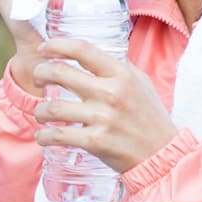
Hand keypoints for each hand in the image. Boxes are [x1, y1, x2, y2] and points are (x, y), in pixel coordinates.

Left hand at [31, 37, 177, 171]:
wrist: (164, 156)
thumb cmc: (150, 118)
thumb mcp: (140, 83)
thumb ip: (117, 67)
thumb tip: (90, 54)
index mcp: (121, 74)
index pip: (82, 49)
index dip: (57, 45)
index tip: (44, 48)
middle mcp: (110, 92)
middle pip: (59, 72)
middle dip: (40, 73)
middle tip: (37, 79)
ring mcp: (103, 118)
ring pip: (53, 107)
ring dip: (39, 110)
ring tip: (41, 113)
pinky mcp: (96, 142)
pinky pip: (58, 135)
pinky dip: (44, 136)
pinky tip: (43, 137)